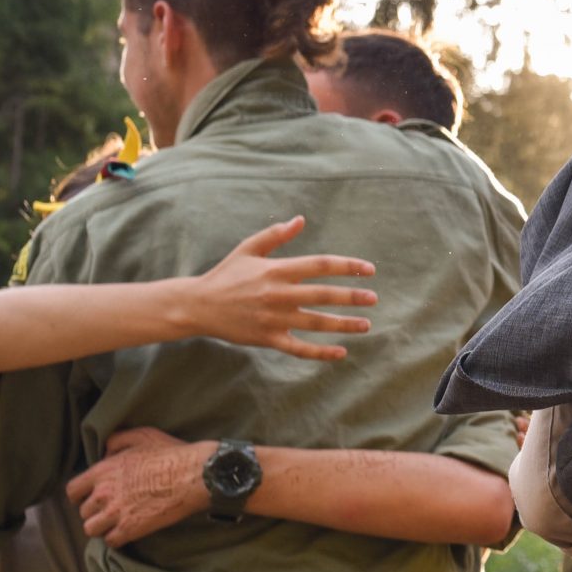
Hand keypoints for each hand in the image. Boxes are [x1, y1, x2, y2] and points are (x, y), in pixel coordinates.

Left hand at [67, 428, 214, 544]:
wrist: (195, 475)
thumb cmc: (171, 453)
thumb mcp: (142, 435)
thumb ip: (116, 441)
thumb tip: (106, 452)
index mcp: (103, 471)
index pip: (73, 490)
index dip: (80, 495)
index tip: (92, 496)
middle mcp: (103, 493)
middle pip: (83, 512)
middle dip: (96, 511)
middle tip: (111, 510)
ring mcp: (116, 513)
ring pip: (91, 529)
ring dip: (102, 527)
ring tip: (116, 524)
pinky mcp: (131, 529)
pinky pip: (111, 542)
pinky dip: (117, 539)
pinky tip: (127, 532)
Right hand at [185, 219, 376, 360]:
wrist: (198, 305)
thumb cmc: (226, 274)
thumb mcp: (248, 249)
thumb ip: (275, 235)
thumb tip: (301, 219)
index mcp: (276, 270)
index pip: (319, 265)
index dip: (347, 266)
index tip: (368, 269)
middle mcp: (278, 294)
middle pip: (322, 295)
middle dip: (352, 297)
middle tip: (373, 298)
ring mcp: (273, 319)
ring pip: (315, 323)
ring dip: (343, 325)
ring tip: (366, 325)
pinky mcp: (267, 339)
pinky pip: (298, 348)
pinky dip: (320, 352)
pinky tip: (340, 352)